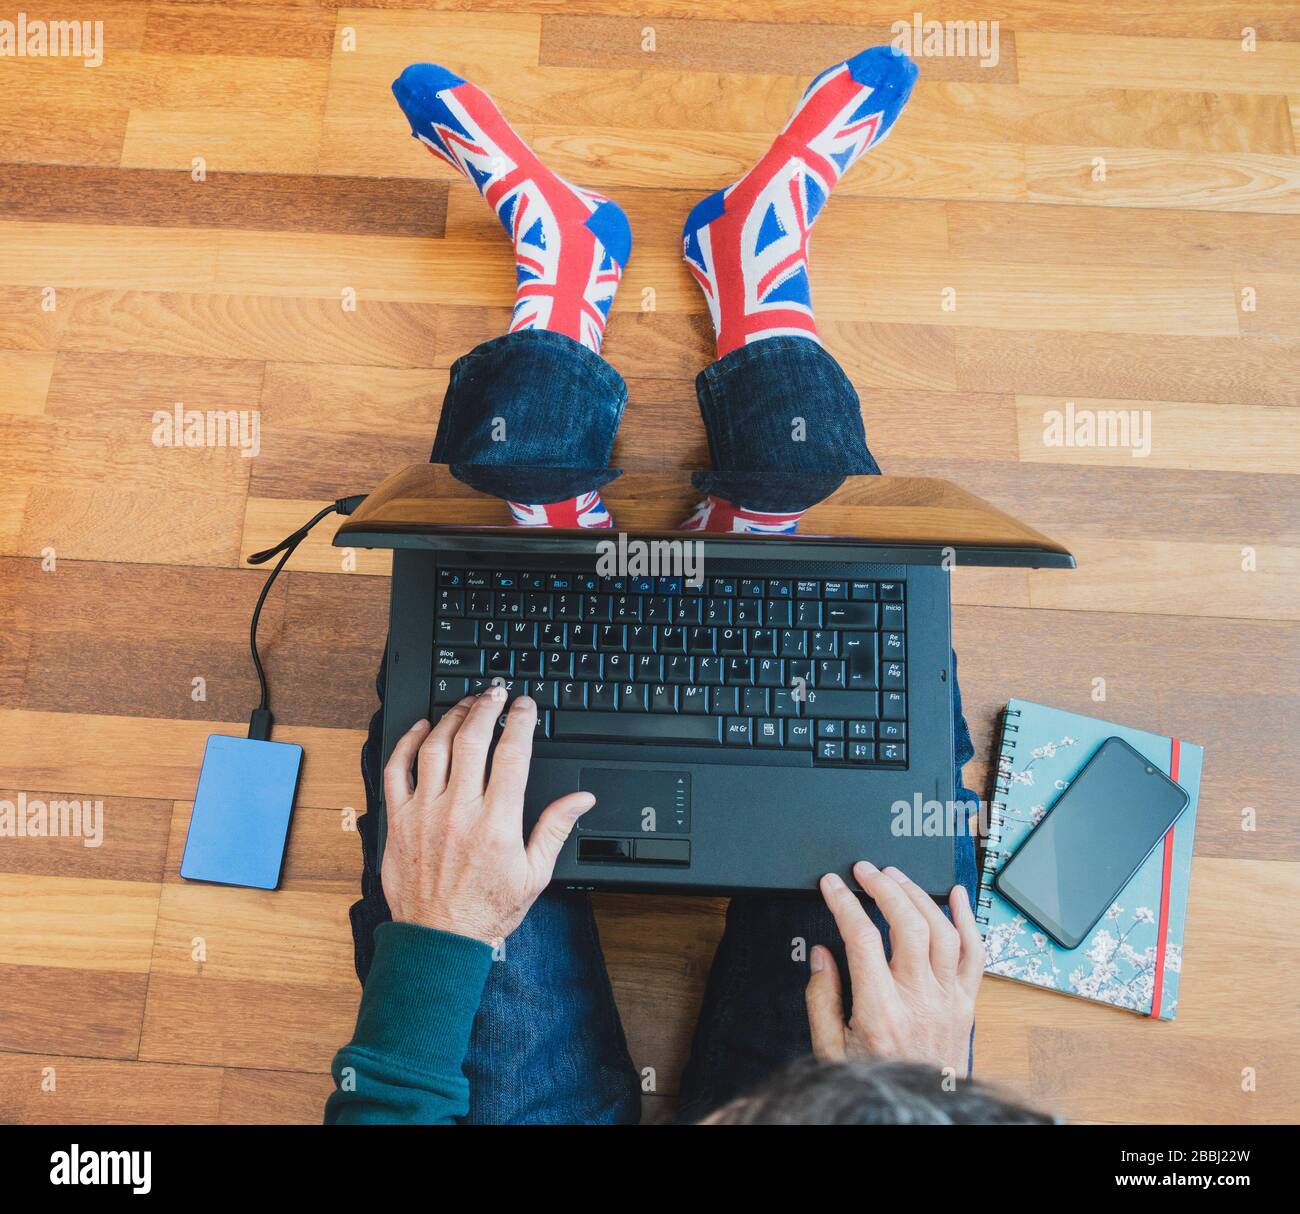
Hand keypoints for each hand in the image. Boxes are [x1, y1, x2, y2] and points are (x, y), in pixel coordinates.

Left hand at [380, 688, 594, 945]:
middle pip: (473, 740)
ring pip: (436, 747)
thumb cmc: (487, 910)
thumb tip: (581, 799)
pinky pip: (398, 769)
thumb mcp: (535, 874)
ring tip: (466, 704)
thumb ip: (556, 828)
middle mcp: (459, 811)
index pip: (511, 754)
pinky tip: (421, 728)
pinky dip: (407, 743)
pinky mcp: (399, 820)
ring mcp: (425, 813)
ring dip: (453, 718)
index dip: (519, 722)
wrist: (439, 940)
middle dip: (487, 707)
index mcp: (496, 822)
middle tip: (496, 692)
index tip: (524, 706)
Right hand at [805, 861, 983, 1075]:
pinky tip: (956, 895)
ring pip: (942, 931)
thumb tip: (822, 956)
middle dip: (884, 887)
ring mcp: (948, 1000)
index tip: (831, 885)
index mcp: (880, 1011)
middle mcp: (918, 1000)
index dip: (843, 902)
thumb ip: (821, 1000)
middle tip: (865, 870)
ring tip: (896, 877)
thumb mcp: (830, 1050)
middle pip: (907, 924)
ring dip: (918, 896)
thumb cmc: (875, 1081)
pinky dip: (968, 920)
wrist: (917, 1115)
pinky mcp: (965, 1004)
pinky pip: (975, 955)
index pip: (861, 936)